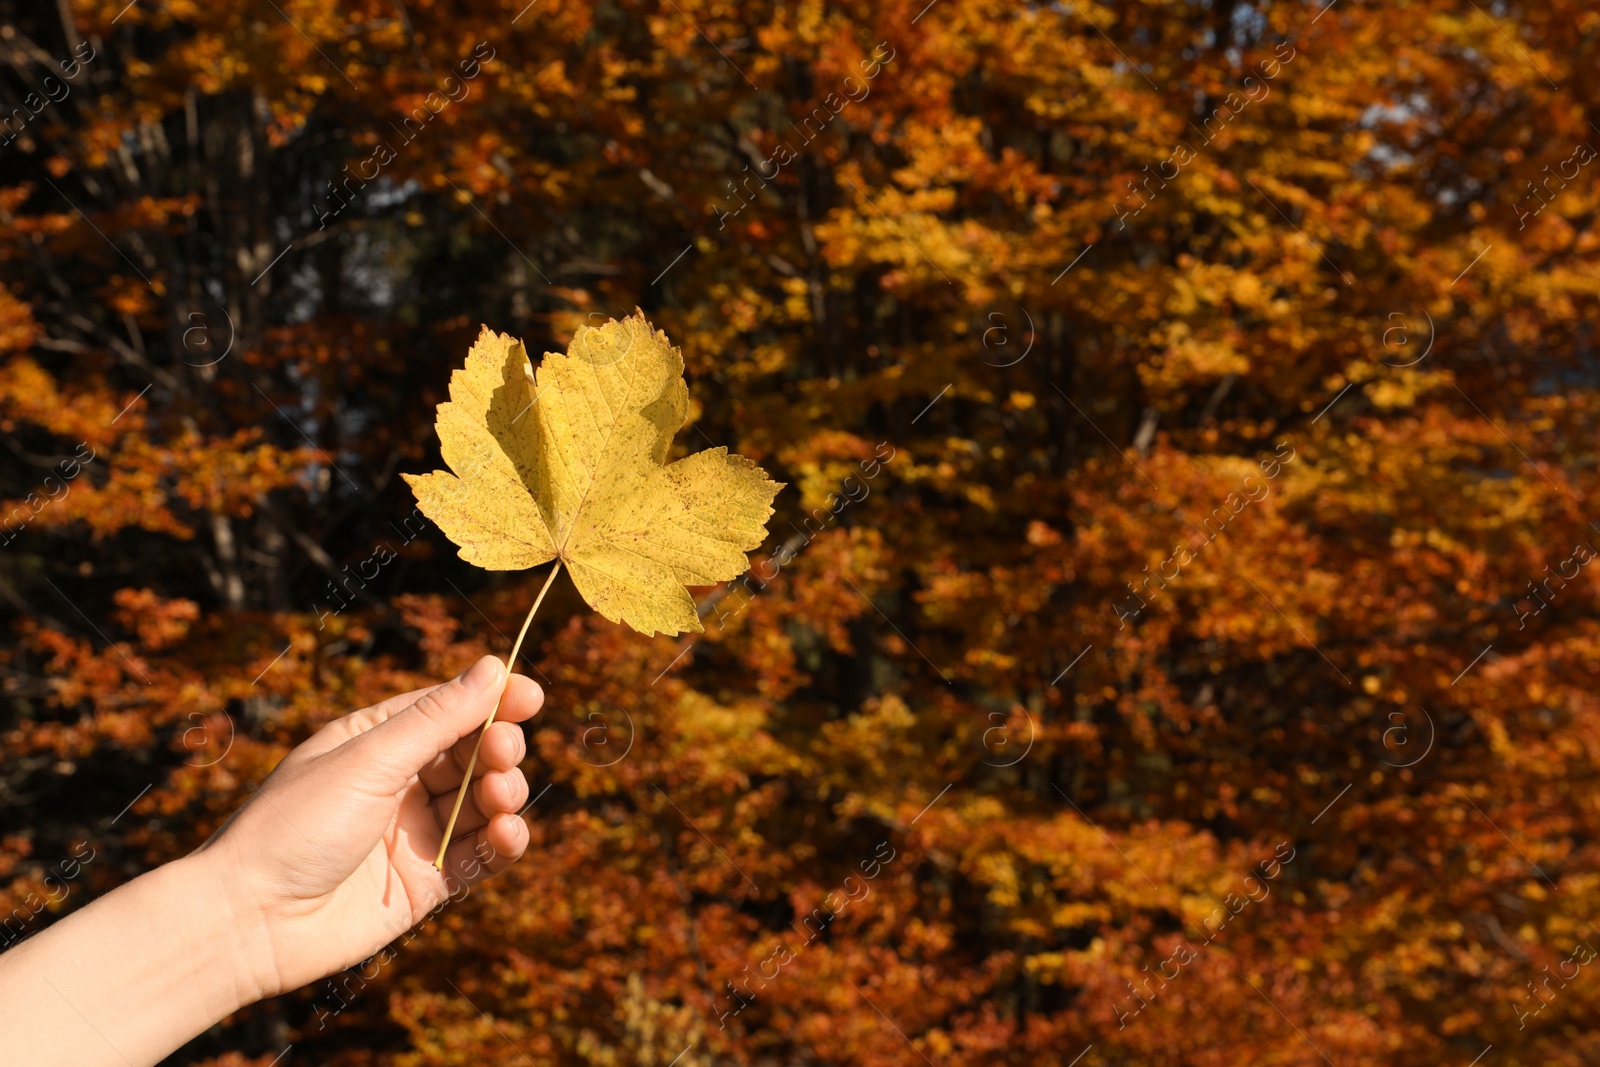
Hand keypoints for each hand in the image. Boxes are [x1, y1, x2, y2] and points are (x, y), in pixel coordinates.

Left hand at [200, 656, 542, 998]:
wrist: (249, 922)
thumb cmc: (294, 827)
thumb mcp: (369, 760)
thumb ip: (437, 718)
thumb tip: (494, 667)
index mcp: (375, 742)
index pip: (447, 709)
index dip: (492, 701)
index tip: (532, 697)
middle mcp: (398, 783)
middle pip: (472, 753)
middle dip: (497, 748)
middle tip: (502, 752)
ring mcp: (414, 834)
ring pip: (482, 803)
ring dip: (504, 793)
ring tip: (500, 797)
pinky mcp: (427, 883)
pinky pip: (481, 855)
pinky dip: (504, 842)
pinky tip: (508, 833)